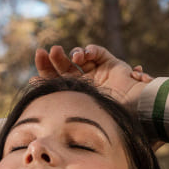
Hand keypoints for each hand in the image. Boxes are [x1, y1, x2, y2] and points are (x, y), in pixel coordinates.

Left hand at [34, 44, 151, 112]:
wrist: (138, 113)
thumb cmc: (109, 118)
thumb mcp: (79, 112)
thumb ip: (57, 102)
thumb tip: (30, 89)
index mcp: (76, 97)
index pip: (55, 81)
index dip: (44, 72)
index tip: (35, 66)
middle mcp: (86, 84)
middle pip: (64, 67)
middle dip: (54, 59)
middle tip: (47, 52)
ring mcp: (98, 74)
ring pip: (79, 58)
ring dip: (72, 54)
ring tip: (74, 58)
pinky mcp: (111, 64)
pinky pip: (98, 53)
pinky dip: (91, 50)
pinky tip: (86, 55)